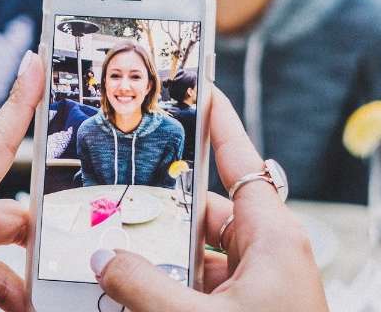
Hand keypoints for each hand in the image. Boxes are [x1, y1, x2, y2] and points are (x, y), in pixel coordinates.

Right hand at [93, 87, 328, 311]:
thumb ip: (148, 291)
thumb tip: (106, 260)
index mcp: (274, 237)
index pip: (242, 161)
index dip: (220, 124)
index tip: (201, 90)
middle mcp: (269, 253)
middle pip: (210, 210)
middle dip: (166, 208)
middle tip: (122, 193)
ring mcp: (260, 285)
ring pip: (203, 253)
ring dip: (164, 256)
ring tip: (119, 248)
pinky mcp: (249, 309)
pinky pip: (206, 285)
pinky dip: (175, 286)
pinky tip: (137, 292)